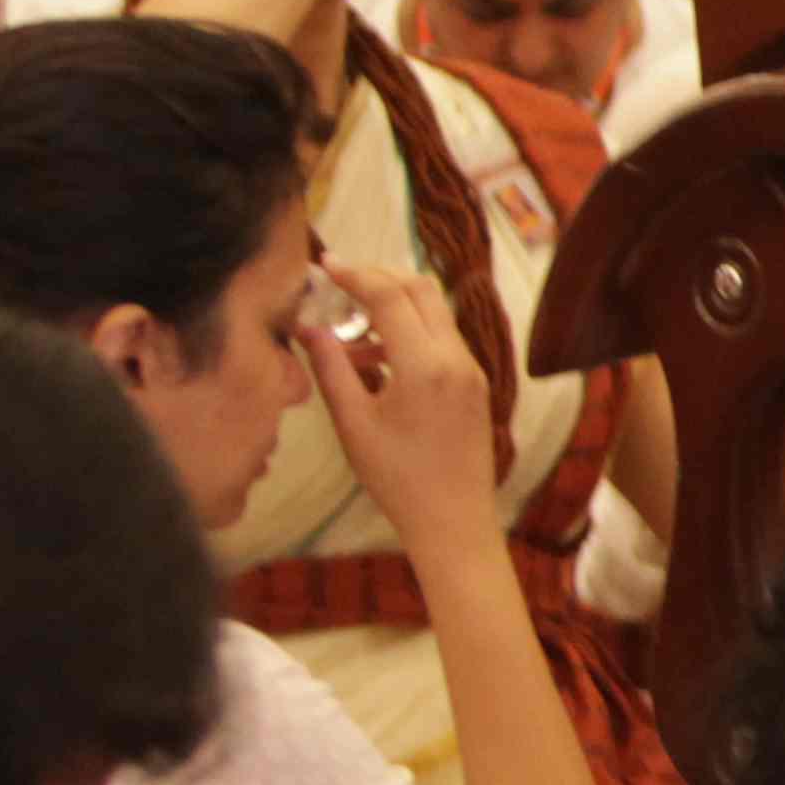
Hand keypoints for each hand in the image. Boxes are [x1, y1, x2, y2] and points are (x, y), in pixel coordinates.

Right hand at [296, 264, 509, 548]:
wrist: (453, 519)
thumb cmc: (397, 479)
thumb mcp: (352, 424)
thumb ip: (330, 368)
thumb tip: (308, 327)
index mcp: (425, 365)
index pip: (389, 295)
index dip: (355, 274)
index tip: (325, 265)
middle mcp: (456, 358)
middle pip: (421, 289)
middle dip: (379, 278)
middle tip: (340, 285)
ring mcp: (472, 370)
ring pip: (434, 313)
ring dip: (394, 310)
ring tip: (352, 339)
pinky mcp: (476, 384)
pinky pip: (443, 340)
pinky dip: (411, 335)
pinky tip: (378, 363)